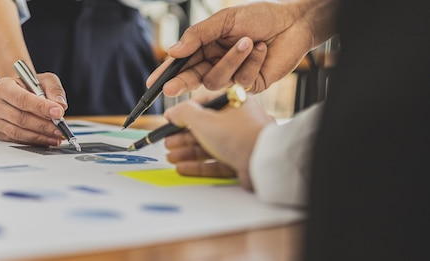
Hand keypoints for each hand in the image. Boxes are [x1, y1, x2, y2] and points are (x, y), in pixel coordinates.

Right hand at [0, 72, 68, 145]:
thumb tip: (61, 105)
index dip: (41, 107)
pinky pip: (18, 140)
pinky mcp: (0, 133)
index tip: (58, 112)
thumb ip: (54, 90)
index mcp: (3, 87)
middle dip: (44, 125)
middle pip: (20, 118)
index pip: (22, 99)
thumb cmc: (29, 85)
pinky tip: (48, 139)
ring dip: (40, 136)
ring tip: (57, 136)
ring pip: (18, 132)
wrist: (18, 92)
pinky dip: (35, 141)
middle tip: (60, 128)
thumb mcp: (44, 80)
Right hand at [153, 1, 317, 95]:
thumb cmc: (259, 16)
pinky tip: (261, 49)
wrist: (293, 22)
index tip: (152, 83)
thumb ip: (197, 36)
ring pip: (217, 80)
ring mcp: (233, 76)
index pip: (182, 63)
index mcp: (206, 47)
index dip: (167, 73)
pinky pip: (241, 80)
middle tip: (169, 89)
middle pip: (193, 78)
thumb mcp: (223, 20)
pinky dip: (252, 61)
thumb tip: (173, 51)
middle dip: (181, 83)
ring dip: (232, 60)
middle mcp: (217, 63)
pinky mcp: (250, 85)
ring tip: (248, 41)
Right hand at [163, 94, 274, 189]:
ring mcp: (243, 142)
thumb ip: (184, 114)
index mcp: (236, 102)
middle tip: (167, 143)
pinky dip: (200, 165)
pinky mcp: (244, 162)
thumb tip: (172, 112)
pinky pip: (218, 162)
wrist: (265, 163)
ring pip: (211, 146)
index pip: (205, 104)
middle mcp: (241, 120)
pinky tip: (183, 168)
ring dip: (188, 152)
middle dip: (183, 137)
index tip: (170, 121)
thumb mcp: (204, 120)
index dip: (185, 113)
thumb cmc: (238, 135)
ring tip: (171, 158)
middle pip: (206, 127)